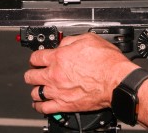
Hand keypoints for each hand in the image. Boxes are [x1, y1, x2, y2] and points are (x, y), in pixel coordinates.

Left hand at [23, 32, 139, 114]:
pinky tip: (40, 104)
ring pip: (35, 93)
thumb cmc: (107, 61)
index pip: (36, 57)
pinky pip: (44, 108)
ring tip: (38, 88)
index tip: (37, 59)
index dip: (35, 57)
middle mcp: (55, 74)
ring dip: (35, 90)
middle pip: (31, 75)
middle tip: (35, 73)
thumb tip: (63, 43)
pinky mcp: (65, 105)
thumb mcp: (89, 39)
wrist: (116, 80)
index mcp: (59, 57)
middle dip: (32, 73)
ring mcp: (58, 91)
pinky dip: (39, 106)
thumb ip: (71, 41)